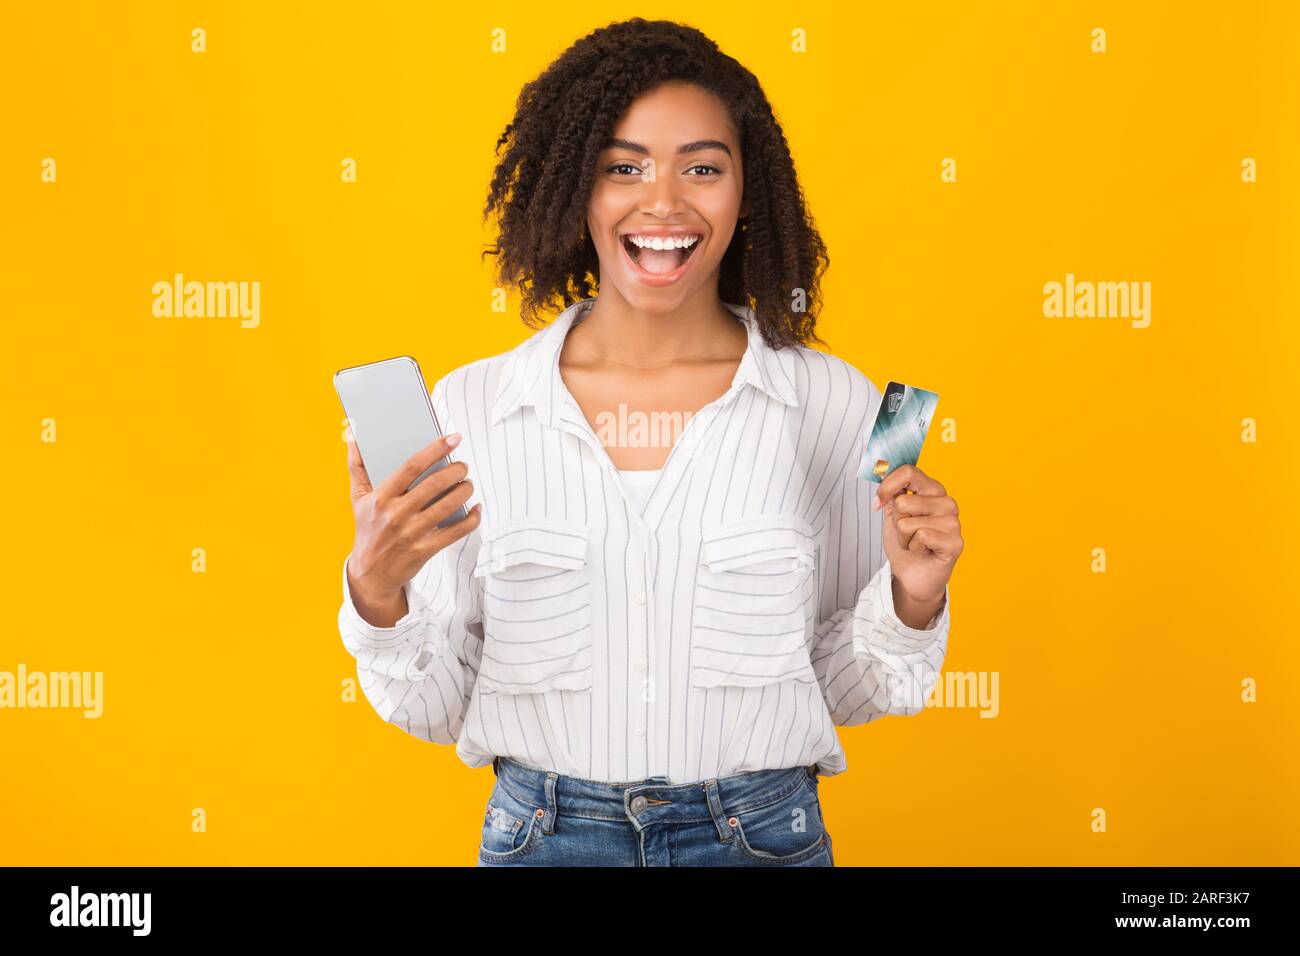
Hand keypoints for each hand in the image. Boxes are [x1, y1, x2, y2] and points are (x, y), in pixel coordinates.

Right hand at [345, 432, 481, 625]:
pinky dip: (472, 518)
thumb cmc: (366, 530)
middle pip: (435, 484)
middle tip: (463, 465)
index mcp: (381, 497)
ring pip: (449, 505)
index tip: (453, 439)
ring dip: (465, 490)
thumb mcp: (358, 500)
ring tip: (467, 484)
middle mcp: (396, 514)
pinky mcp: (425, 550)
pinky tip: (476, 508)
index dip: (435, 449)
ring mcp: (412, 533)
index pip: (412, 466)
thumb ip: (357, 467)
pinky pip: (457, 531)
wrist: (370, 574)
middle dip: (456, 470)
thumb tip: (353, 435)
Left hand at [872, 464, 961, 624]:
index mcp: (933, 490)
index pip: (909, 471)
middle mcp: (947, 502)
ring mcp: (953, 522)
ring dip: (904, 537)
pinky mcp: (955, 542)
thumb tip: (881, 469)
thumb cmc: (905, 544)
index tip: (877, 503)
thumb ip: (892, 492)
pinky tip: (924, 551)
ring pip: (907, 522)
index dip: (887, 486)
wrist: (912, 576)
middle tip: (907, 533)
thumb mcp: (893, 514)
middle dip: (896, 521)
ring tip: (915, 543)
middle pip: (903, 501)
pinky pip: (920, 537)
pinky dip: (913, 547)